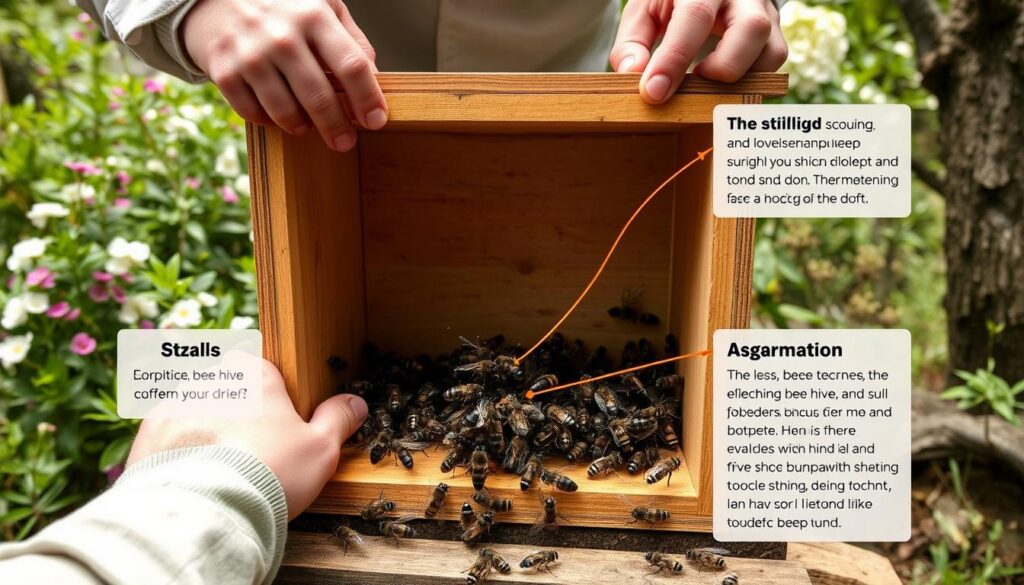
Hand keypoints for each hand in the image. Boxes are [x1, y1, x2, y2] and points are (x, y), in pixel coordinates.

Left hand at [128, 360, 367, 518]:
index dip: (275, 398)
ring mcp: (174, 403)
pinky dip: (181, 452)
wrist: (205, 508)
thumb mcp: (320, 449)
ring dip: (208, 431)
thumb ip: (337, 420)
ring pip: (198, 411)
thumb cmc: (269, 471)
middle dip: (239, 414)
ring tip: (222, 470)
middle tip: (254, 453)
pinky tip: (197, 476)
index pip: (266, 370)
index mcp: (254, 373)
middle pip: (230, 390)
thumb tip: (355, 404)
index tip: (280, 426)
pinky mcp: (148, 432)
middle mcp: (211, 377)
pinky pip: (169, 436)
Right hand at [181, 0, 385, 150]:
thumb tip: (375, 79)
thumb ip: (351, 40)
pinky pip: (255, 114)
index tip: (377, 121)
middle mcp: (282, 36)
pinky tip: (277, 113)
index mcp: (314, 16)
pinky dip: (270, 121)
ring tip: (308, 126)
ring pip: (287, 112)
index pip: (352, 66)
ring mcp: (251, 55)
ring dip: (303, 127)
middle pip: (320, 96)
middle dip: (337, 127)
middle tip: (345, 142)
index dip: (368, 98)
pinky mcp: (224, 73)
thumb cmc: (281, 7)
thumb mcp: (321, 6)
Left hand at [611, 0, 787, 103]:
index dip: (674, 59)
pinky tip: (722, 82)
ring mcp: (765, 10)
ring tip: (706, 81)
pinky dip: (750, 79)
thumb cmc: (671, 1)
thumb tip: (633, 74)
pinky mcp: (774, 30)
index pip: (695, 15)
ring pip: (772, 50)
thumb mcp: (644, 12)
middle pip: (751, 28)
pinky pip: (774, 61)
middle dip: (720, 68)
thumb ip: (632, 42)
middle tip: (692, 83)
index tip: (654, 92)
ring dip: (739, 78)